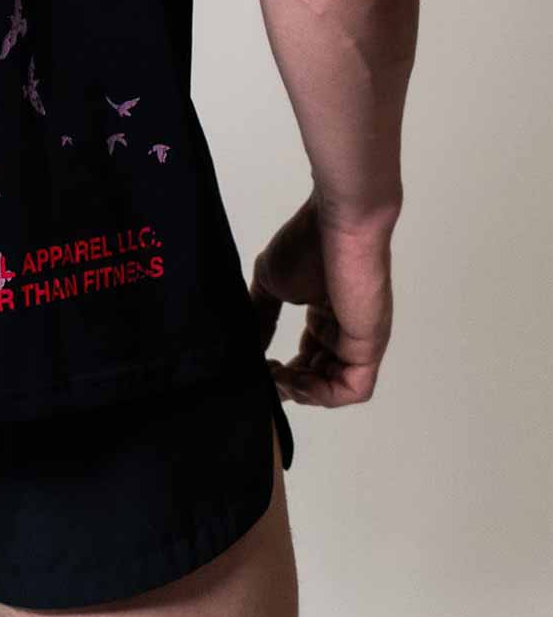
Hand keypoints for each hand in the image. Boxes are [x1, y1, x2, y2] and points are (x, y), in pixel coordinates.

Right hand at [250, 194, 396, 406]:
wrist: (338, 221)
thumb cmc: (308, 243)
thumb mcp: (272, 283)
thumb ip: (261, 316)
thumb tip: (248, 347)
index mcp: (328, 317)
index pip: (310, 360)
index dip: (285, 374)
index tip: (260, 370)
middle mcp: (347, 333)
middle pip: (322, 379)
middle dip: (291, 387)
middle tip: (265, 380)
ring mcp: (362, 341)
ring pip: (337, 389)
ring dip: (304, 393)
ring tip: (278, 379)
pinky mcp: (369, 345)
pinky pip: (353, 389)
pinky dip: (323, 394)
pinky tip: (296, 379)